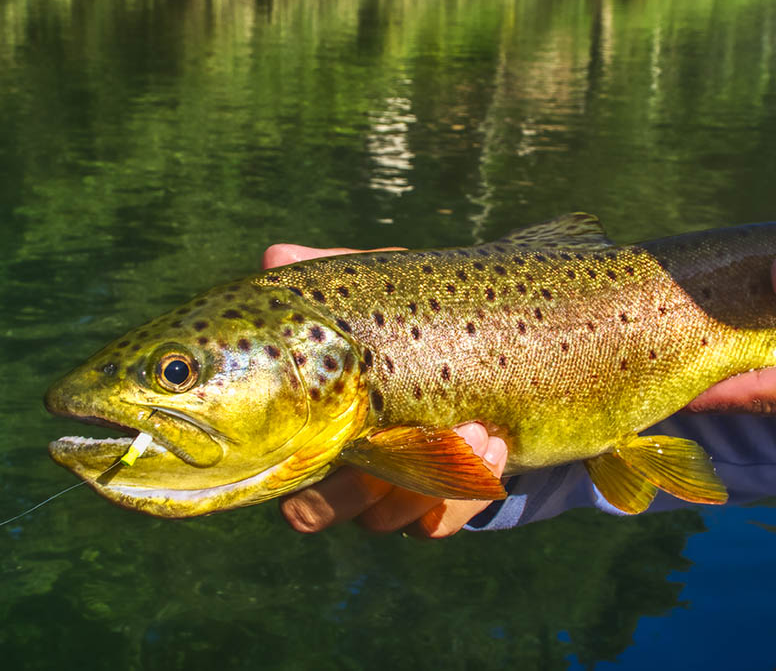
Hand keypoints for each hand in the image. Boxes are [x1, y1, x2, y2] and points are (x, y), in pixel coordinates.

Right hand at [264, 244, 508, 537]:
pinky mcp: (439, 503)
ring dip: (425, 480)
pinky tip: (495, 440)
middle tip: (401, 440)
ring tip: (475, 427)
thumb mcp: (387, 298)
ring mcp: (388, 492)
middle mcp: (339, 467)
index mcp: (313, 423)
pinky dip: (465, 489)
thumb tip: (275, 254)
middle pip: (315, 511)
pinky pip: (438, 522)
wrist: (500, 352)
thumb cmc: (424, 324)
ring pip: (381, 521)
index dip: (287, 463)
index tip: (331, 424)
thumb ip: (338, 278)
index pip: (275, 466)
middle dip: (355, 488)